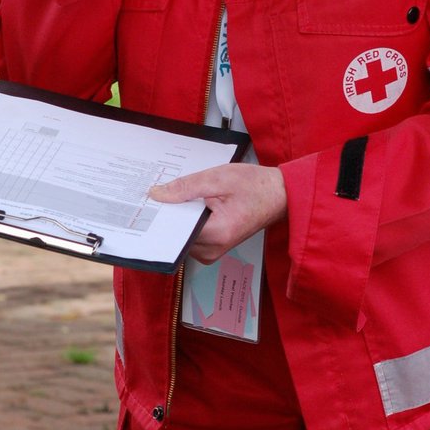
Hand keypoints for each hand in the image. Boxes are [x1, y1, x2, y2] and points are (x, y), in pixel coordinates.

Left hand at [149, 165, 286, 263]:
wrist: (278, 195)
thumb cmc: (256, 186)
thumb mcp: (219, 177)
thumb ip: (186, 187)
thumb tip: (158, 194)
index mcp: (216, 233)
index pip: (174, 228)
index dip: (161, 212)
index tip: (151, 199)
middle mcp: (213, 249)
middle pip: (175, 234)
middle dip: (169, 213)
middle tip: (163, 191)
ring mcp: (212, 251)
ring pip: (181, 235)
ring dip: (179, 216)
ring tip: (183, 196)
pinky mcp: (212, 247)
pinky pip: (189, 236)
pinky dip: (187, 220)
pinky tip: (191, 205)